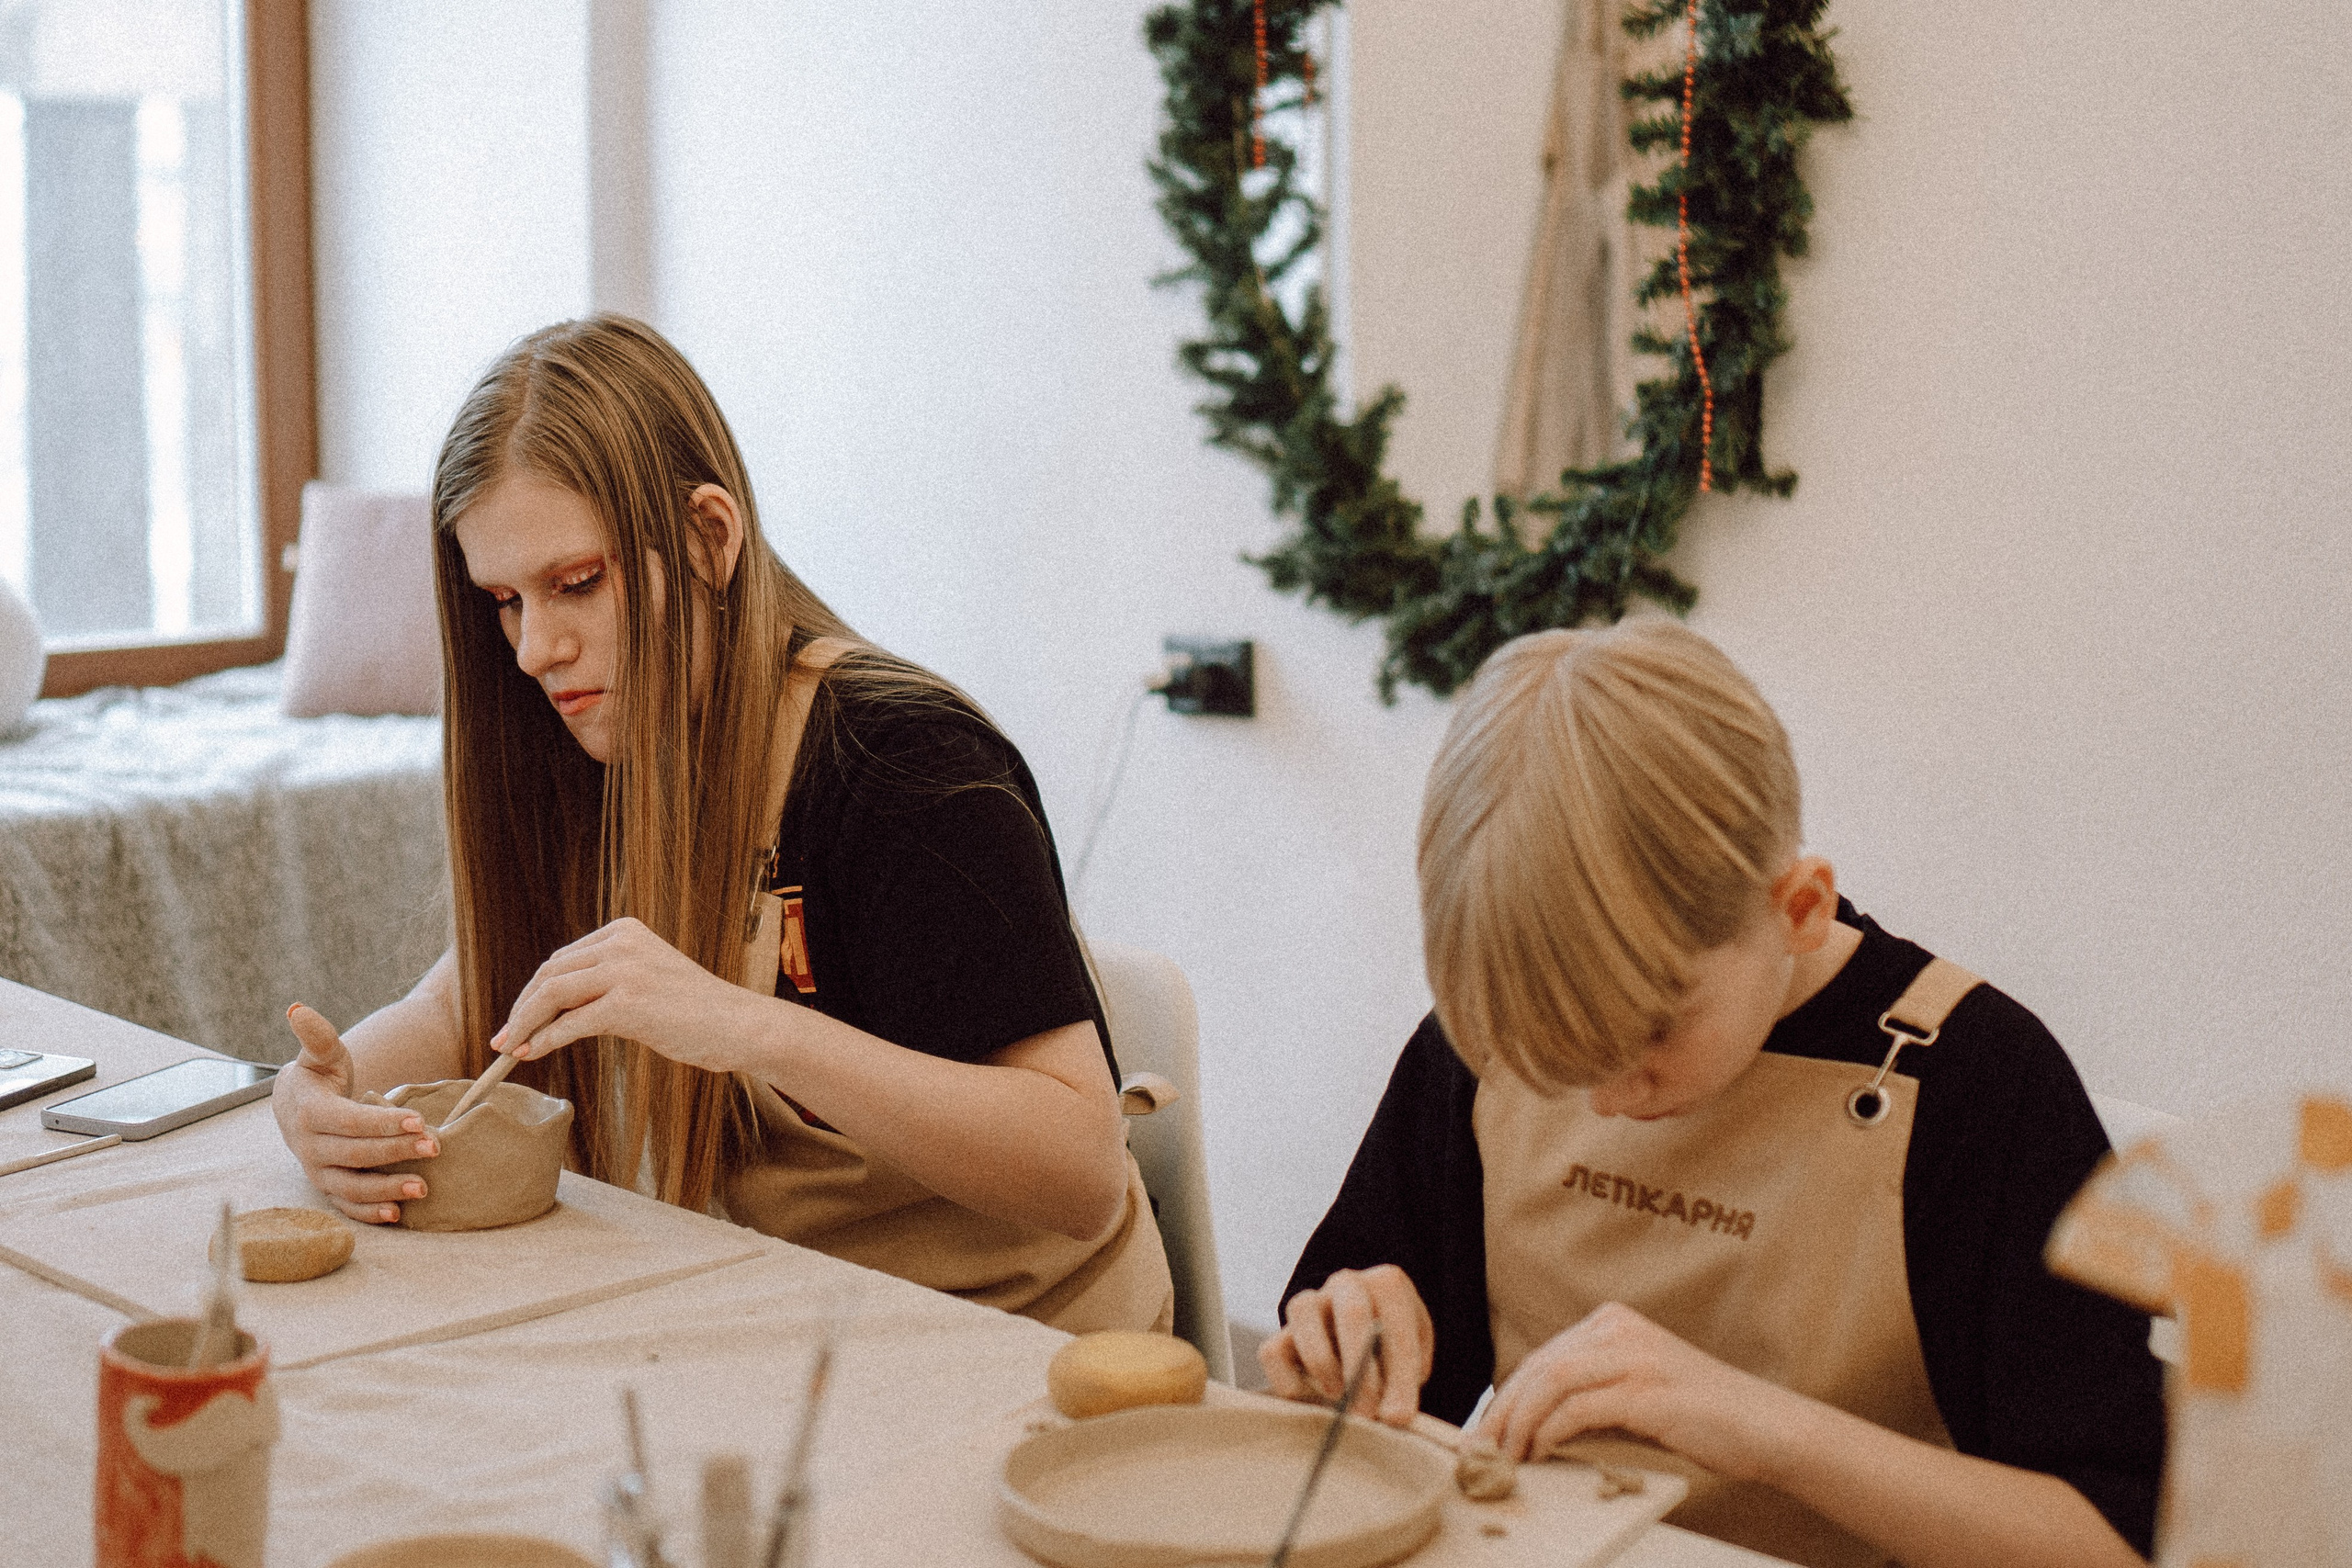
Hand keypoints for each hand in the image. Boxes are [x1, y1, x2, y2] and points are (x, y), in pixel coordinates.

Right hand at [272, 1003, 439, 1223]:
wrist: (296, 1106)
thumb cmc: (319, 1076)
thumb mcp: (321, 1054)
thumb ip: (317, 1036)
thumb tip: (298, 1010)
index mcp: (310, 1113)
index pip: (350, 1121)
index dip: (384, 1122)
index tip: (420, 1119)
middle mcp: (309, 1147)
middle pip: (356, 1154)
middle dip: (396, 1151)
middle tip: (436, 1147)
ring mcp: (317, 1171)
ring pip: (350, 1186)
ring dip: (386, 1189)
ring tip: (424, 1188)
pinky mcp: (327, 1187)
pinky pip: (347, 1205)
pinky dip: (370, 1212)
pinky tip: (399, 1214)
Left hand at [493, 917, 756, 1072]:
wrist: (739, 1024)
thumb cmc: (697, 1011)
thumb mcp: (647, 980)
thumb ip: (607, 982)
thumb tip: (555, 1011)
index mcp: (624, 931)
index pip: (562, 959)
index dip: (533, 992)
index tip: (517, 1018)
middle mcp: (621, 943)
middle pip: (550, 974)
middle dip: (521, 1008)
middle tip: (503, 1038)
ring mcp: (625, 971)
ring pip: (552, 994)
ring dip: (525, 1024)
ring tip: (511, 1049)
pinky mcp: (628, 1003)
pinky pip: (571, 1023)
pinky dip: (545, 1040)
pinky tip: (533, 1053)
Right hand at [1258, 1264, 1433, 1426]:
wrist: (1364, 1347)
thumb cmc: (1391, 1352)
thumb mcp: (1412, 1362)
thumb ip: (1404, 1384)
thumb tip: (1392, 1416)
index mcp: (1386, 1285)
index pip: (1396, 1324)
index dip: (1400, 1375)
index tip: (1398, 1416)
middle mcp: (1346, 1284)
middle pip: (1352, 1312)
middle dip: (1361, 1368)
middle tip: (1368, 1412)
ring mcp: (1310, 1303)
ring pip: (1302, 1314)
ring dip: (1323, 1364)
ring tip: (1339, 1398)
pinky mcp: (1281, 1333)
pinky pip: (1272, 1351)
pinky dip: (1289, 1381)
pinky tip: (1313, 1400)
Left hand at [1476, 1301, 1802, 1480]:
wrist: (1767, 1427)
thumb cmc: (1703, 1417)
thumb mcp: (1636, 1396)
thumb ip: (1591, 1399)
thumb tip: (1534, 1428)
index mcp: (1613, 1323)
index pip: (1542, 1359)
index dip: (1506, 1397)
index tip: (1485, 1432)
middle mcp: (1619, 1329)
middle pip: (1538, 1367)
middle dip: (1502, 1411)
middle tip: (1479, 1450)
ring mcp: (1634, 1355)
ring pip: (1551, 1381)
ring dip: (1519, 1423)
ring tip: (1505, 1457)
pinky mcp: (1647, 1389)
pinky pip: (1579, 1407)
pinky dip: (1551, 1430)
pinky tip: (1541, 1452)